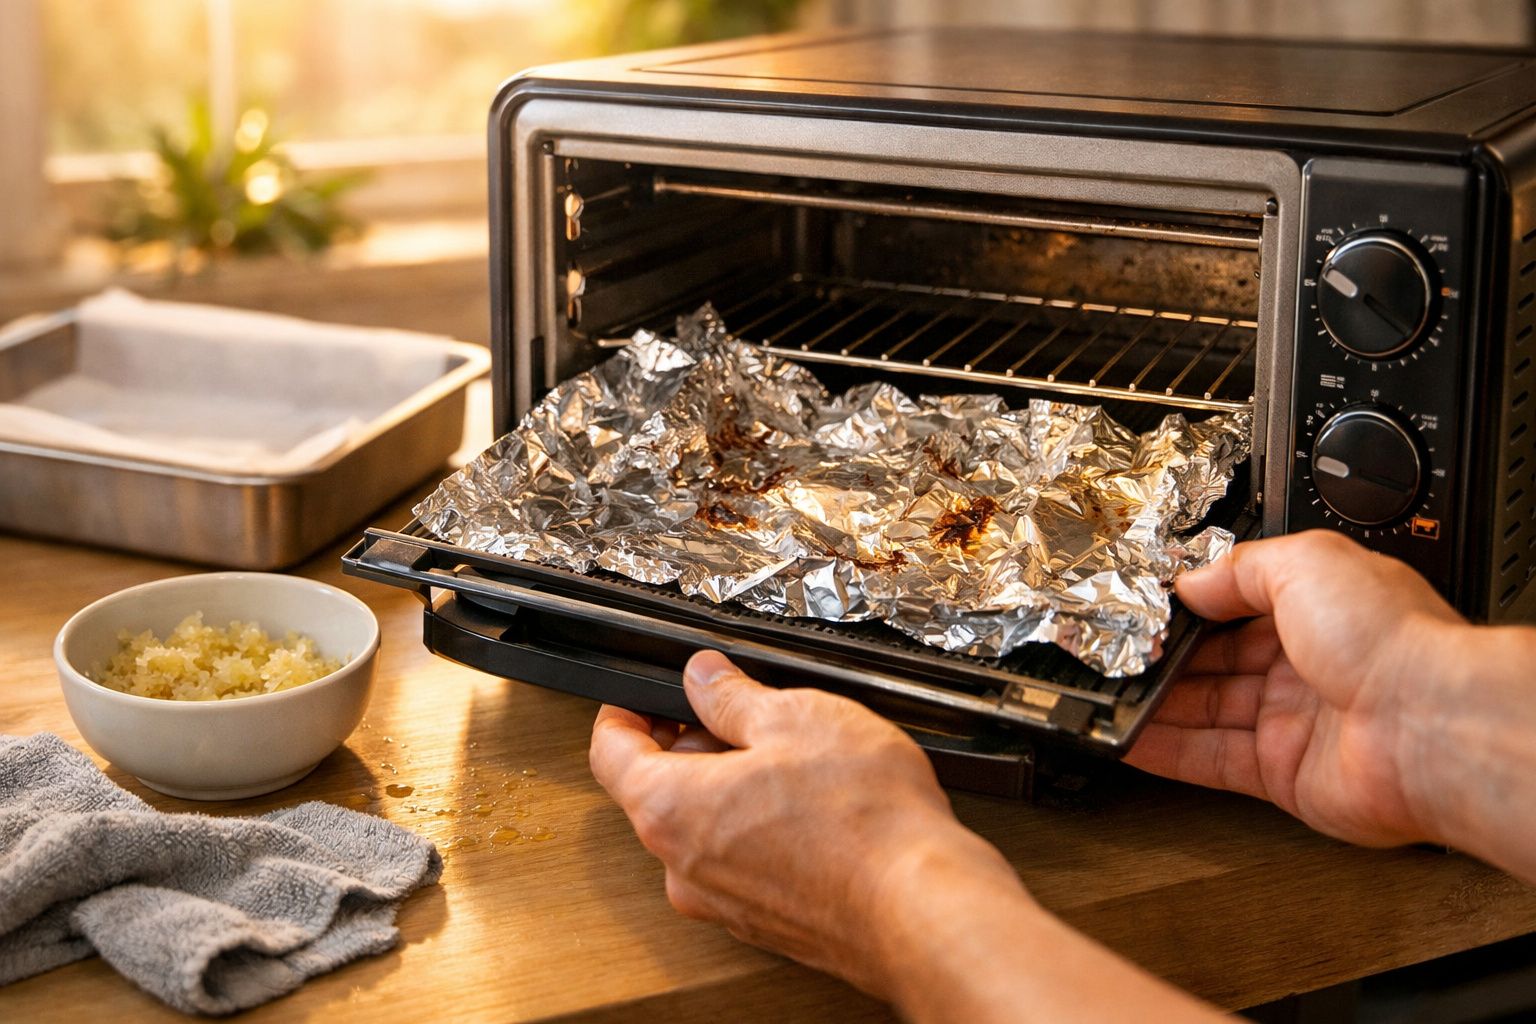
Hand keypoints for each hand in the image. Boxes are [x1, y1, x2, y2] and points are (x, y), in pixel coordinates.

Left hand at [587, 650, 1025, 998]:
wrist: (922, 907)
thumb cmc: (863, 821)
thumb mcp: (794, 718)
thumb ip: (732, 695)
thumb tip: (704, 678)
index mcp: (671, 810)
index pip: (610, 754)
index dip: (623, 712)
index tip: (639, 695)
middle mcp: (684, 868)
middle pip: (659, 793)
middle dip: (692, 746)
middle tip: (737, 714)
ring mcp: (725, 904)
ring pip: (705, 831)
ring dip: (732, 790)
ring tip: (793, 760)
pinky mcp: (767, 924)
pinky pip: (744, 865)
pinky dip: (762, 831)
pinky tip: (814, 808)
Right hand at [1127, 530, 1467, 846]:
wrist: (1429, 728)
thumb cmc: (1392, 642)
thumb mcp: (1306, 562)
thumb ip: (1240, 568)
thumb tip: (1195, 580)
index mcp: (1320, 608)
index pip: (1236, 604)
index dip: (1189, 607)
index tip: (1144, 606)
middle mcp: (1308, 665)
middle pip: (1215, 661)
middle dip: (1164, 657)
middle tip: (1115, 651)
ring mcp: (1293, 722)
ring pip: (1206, 711)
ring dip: (1156, 704)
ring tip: (1107, 694)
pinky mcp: (1281, 774)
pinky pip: (1210, 760)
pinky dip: (1165, 751)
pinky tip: (1129, 738)